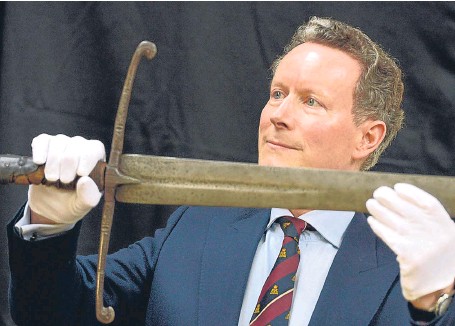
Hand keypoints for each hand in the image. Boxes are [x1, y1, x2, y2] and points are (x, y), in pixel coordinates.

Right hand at [28, 134, 104, 223]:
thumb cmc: (71, 203)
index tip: (80, 174)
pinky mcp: (45, 145)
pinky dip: (40, 150)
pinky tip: (39, 162)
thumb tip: (85, 180)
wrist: (49, 205)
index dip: (87, 159)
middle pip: (76, 145)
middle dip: (68, 165)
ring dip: (53, 162)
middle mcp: (81, 147)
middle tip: (63, 180)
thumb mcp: (82, 205)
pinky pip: (43, 140)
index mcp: (96, 159)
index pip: (95, 149)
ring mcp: (63, 144)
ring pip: (59, 142)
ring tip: (52, 178)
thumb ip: (88, 196)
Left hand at [366, 183, 454, 303]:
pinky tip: (372, 220)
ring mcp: (421, 245)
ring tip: (370, 203)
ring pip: (394, 221)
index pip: (428, 202)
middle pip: (407, 209)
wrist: (442, 284)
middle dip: (389, 198)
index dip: (411, 192)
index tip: (397, 187)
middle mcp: (435, 233)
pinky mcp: (408, 256)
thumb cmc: (438, 253)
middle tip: (378, 193)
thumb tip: (399, 198)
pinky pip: (388, 236)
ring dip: (379, 210)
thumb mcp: (441, 232)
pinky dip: (378, 226)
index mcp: (445, 225)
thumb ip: (426, 218)